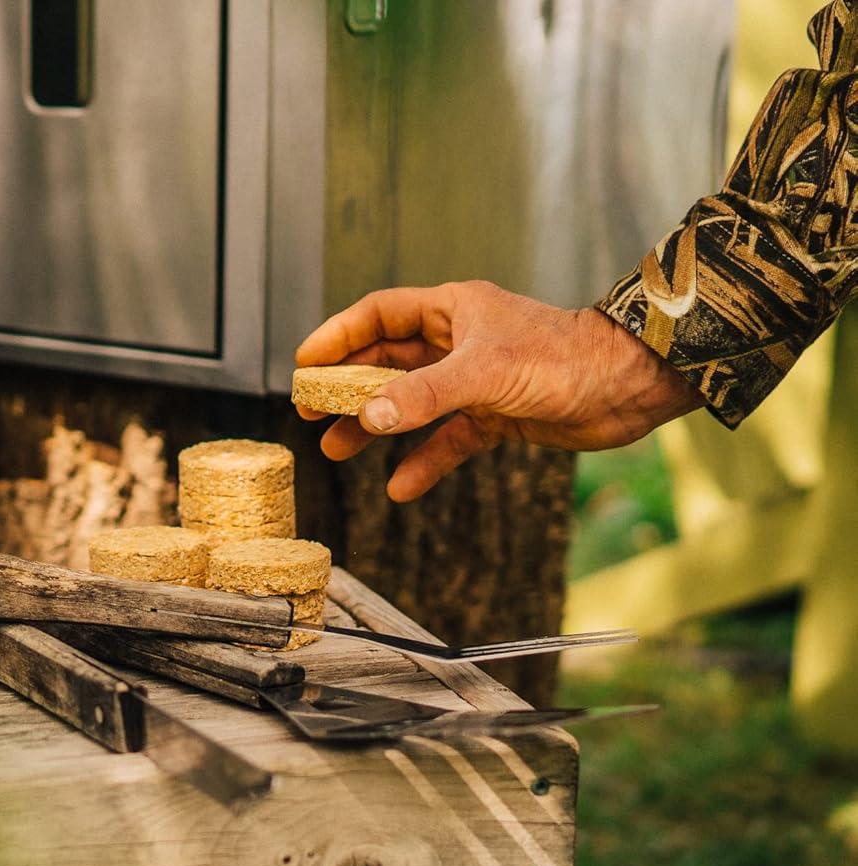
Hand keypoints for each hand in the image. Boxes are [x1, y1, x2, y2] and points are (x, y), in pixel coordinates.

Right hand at [294, 281, 703, 501]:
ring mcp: (477, 380)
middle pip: (386, 361)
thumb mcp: (484, 373)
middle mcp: (460, 341)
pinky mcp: (496, 415)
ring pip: (411, 403)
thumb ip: (424, 396)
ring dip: (375, 426)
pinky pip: (448, 439)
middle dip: (347, 386)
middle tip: (308, 409)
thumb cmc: (565, 359)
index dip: (338, 335)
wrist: (629, 387)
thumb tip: (368, 418)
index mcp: (453, 310)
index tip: (304, 362)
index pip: (379, 315)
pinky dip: (425, 461)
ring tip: (336, 449)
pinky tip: (402, 486)